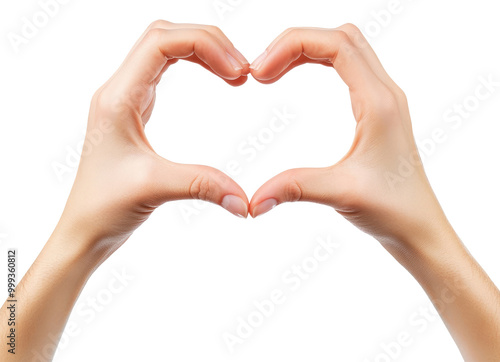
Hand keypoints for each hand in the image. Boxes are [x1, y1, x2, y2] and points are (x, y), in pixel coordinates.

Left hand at [58, 21, 250, 255]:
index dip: (204, 45)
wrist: (84, 228)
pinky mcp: (135, 112)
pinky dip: (193, 66)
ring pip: (164, 50)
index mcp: (117, 98)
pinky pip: (163, 71)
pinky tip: (214, 79)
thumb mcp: (155, 189)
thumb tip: (245, 200)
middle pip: (164, 37)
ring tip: (234, 74)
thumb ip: (202, 185)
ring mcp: (126, 99)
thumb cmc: (103, 207)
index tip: (237, 72)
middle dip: (207, 43)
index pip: (161, 43)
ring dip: (201, 52)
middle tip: (242, 70)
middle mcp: (119, 91)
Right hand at [249, 25, 451, 249]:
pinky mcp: (378, 111)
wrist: (420, 229)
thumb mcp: (341, 194)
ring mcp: (383, 100)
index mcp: (379, 102)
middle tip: (262, 71)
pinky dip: (319, 63)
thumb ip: (294, 189)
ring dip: (307, 51)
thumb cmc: (394, 209)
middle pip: (340, 37)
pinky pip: (348, 68)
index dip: (292, 46)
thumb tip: (251, 201)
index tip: (260, 74)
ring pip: (345, 48)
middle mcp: (385, 93)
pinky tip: (296, 81)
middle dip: (296, 43)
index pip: (336, 45)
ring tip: (273, 72)